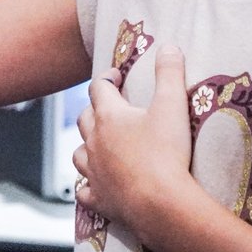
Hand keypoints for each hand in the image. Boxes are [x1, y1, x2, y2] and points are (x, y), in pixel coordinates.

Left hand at [74, 47, 192, 226]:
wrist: (160, 203)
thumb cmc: (166, 154)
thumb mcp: (172, 106)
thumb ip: (170, 75)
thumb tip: (168, 47)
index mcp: (108, 116)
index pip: (99, 88)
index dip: (106, 78)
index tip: (115, 75)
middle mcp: (94, 141)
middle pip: (85, 118)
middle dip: (94, 110)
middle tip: (108, 108)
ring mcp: (94, 170)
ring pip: (79, 153)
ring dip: (86, 146)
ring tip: (98, 145)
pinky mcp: (99, 198)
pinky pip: (84, 191)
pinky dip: (87, 186)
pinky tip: (93, 186)